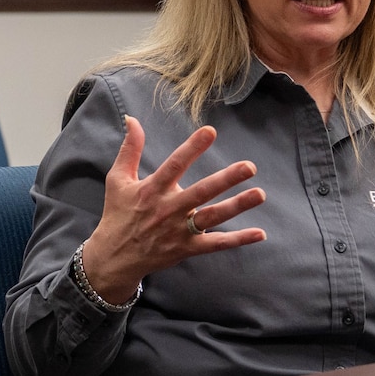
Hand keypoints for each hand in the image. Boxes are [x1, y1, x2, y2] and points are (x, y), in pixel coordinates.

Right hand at [80, 116, 266, 302]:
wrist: (115, 256)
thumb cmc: (118, 213)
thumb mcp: (118, 179)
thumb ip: (130, 149)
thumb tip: (132, 119)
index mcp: (152, 189)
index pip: (175, 164)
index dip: (192, 147)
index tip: (210, 131)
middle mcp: (168, 209)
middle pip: (201, 192)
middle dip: (226, 179)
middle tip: (250, 166)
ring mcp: (179, 230)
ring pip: (213, 217)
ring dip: (237, 206)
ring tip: (260, 194)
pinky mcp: (187, 248)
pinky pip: (216, 244)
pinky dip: (238, 240)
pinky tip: (259, 233)